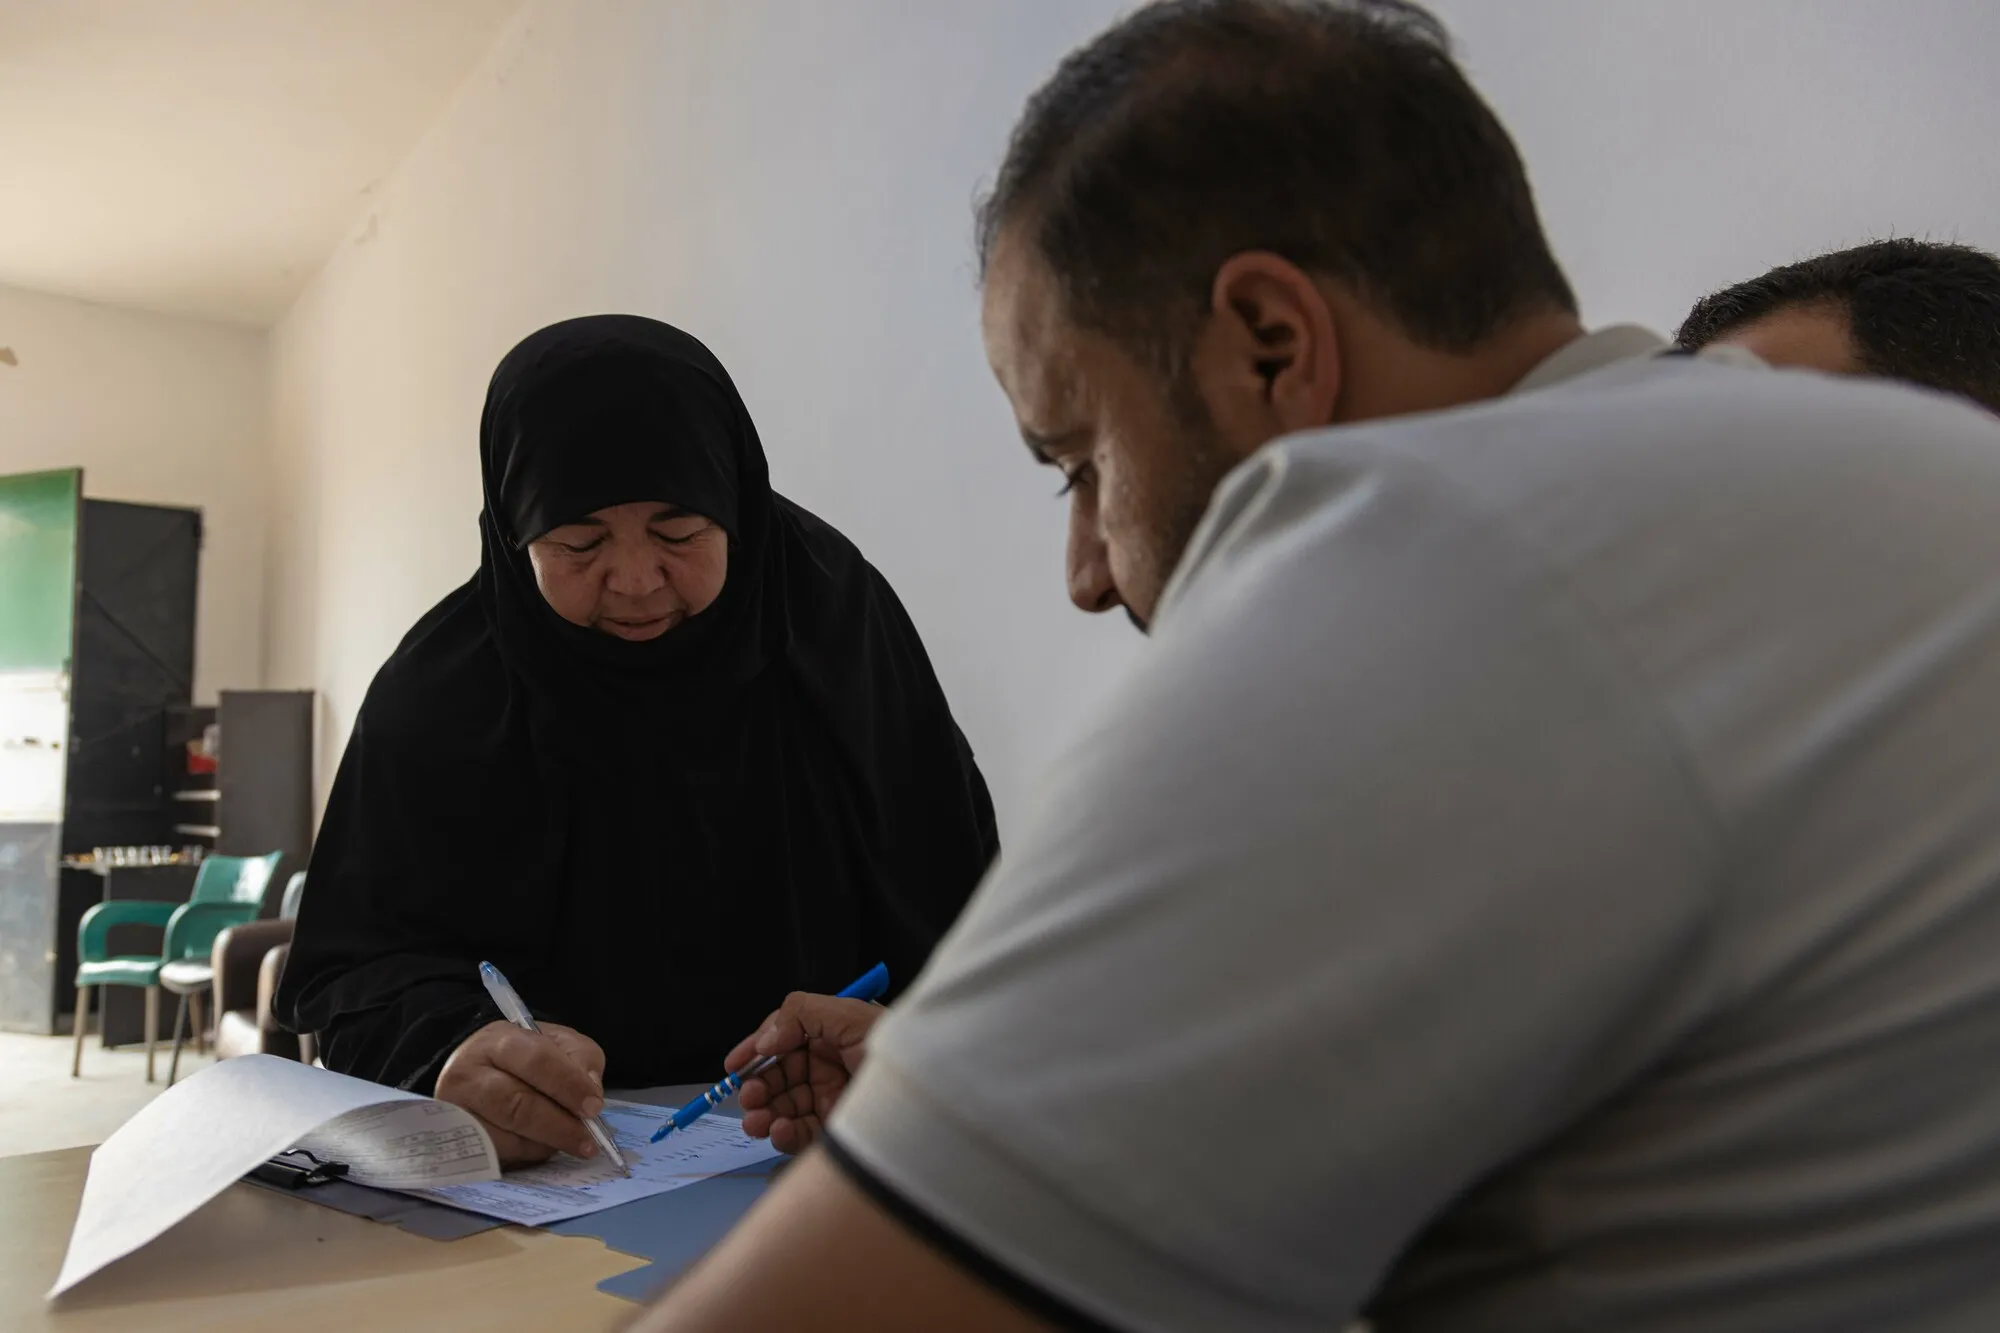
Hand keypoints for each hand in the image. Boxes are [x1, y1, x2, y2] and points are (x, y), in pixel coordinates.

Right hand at [435, 1020, 606, 1166]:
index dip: (568, 1085)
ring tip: (570, 1143)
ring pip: (505, 1136)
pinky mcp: (457, 1140)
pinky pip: (496, 1155)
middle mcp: (468, 1074)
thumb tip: (590, 1093)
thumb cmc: (526, 1057)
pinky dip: (525, 1154)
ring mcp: (457, 1110)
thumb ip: (581, 1059)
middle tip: (588, 1140)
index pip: (536, 1060)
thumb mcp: (560, 1043)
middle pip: (517, 1104)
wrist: (479, 1071)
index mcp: (499, 1041)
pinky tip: (541, 1146)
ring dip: (544, 1143)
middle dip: (559, 1125)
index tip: (594, 1107)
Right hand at [727, 993, 881, 1154]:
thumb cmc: (896, 1047)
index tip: (732, 1065)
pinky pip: (800, 1134)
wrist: (931, 1093)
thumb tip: (764, 1041)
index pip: (783, 1039)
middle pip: (779, 1077)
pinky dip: (784, 1135)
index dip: (755, 1050)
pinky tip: (779, 1130)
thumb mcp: (850, 1015)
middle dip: (757, 1086)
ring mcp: (831, 1099)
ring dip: (763, 1114)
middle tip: (745, 1096)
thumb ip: (800, 1014)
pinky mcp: (836, 1130)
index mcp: (830, 1035)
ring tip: (755, 1120)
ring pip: (784, 1108)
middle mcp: (829, 1066)